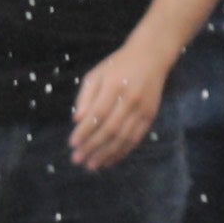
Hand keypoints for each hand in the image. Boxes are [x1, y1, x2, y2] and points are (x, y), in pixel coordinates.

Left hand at [68, 41, 171, 170]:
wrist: (151, 57)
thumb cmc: (117, 66)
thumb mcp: (96, 74)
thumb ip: (85, 96)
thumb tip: (76, 119)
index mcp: (114, 86)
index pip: (98, 114)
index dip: (85, 131)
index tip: (72, 144)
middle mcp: (130, 99)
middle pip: (111, 129)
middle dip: (93, 146)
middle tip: (78, 159)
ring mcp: (143, 109)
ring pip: (124, 137)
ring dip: (107, 154)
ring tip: (92, 165)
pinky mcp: (151, 116)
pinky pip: (136, 138)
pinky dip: (122, 151)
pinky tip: (110, 160)